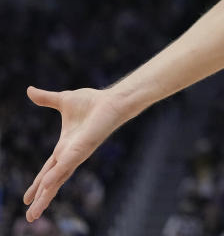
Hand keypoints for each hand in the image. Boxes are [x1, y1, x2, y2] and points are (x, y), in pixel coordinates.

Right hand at [23, 86, 126, 221]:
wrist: (113, 100)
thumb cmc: (93, 102)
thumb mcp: (62, 100)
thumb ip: (46, 99)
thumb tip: (29, 90)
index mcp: (64, 148)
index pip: (48, 171)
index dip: (38, 184)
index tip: (26, 199)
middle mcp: (70, 155)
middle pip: (52, 182)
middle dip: (41, 199)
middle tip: (30, 218)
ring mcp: (76, 154)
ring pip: (57, 180)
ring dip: (45, 196)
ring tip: (34, 214)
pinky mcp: (83, 149)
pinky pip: (66, 165)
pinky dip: (55, 176)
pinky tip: (46, 186)